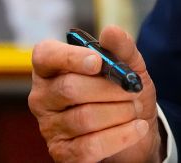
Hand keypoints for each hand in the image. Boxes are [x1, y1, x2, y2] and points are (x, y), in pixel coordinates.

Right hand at [28, 25, 162, 162]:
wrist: (136, 128)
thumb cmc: (123, 93)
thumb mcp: (130, 66)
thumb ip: (122, 48)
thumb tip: (110, 31)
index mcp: (53, 68)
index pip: (45, 56)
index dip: (69, 57)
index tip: (97, 61)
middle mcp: (43, 97)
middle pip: (70, 88)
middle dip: (110, 89)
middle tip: (133, 91)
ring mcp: (49, 127)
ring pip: (84, 118)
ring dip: (120, 113)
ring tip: (134, 110)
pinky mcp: (63, 153)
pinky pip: (90, 146)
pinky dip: (121, 136)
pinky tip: (137, 127)